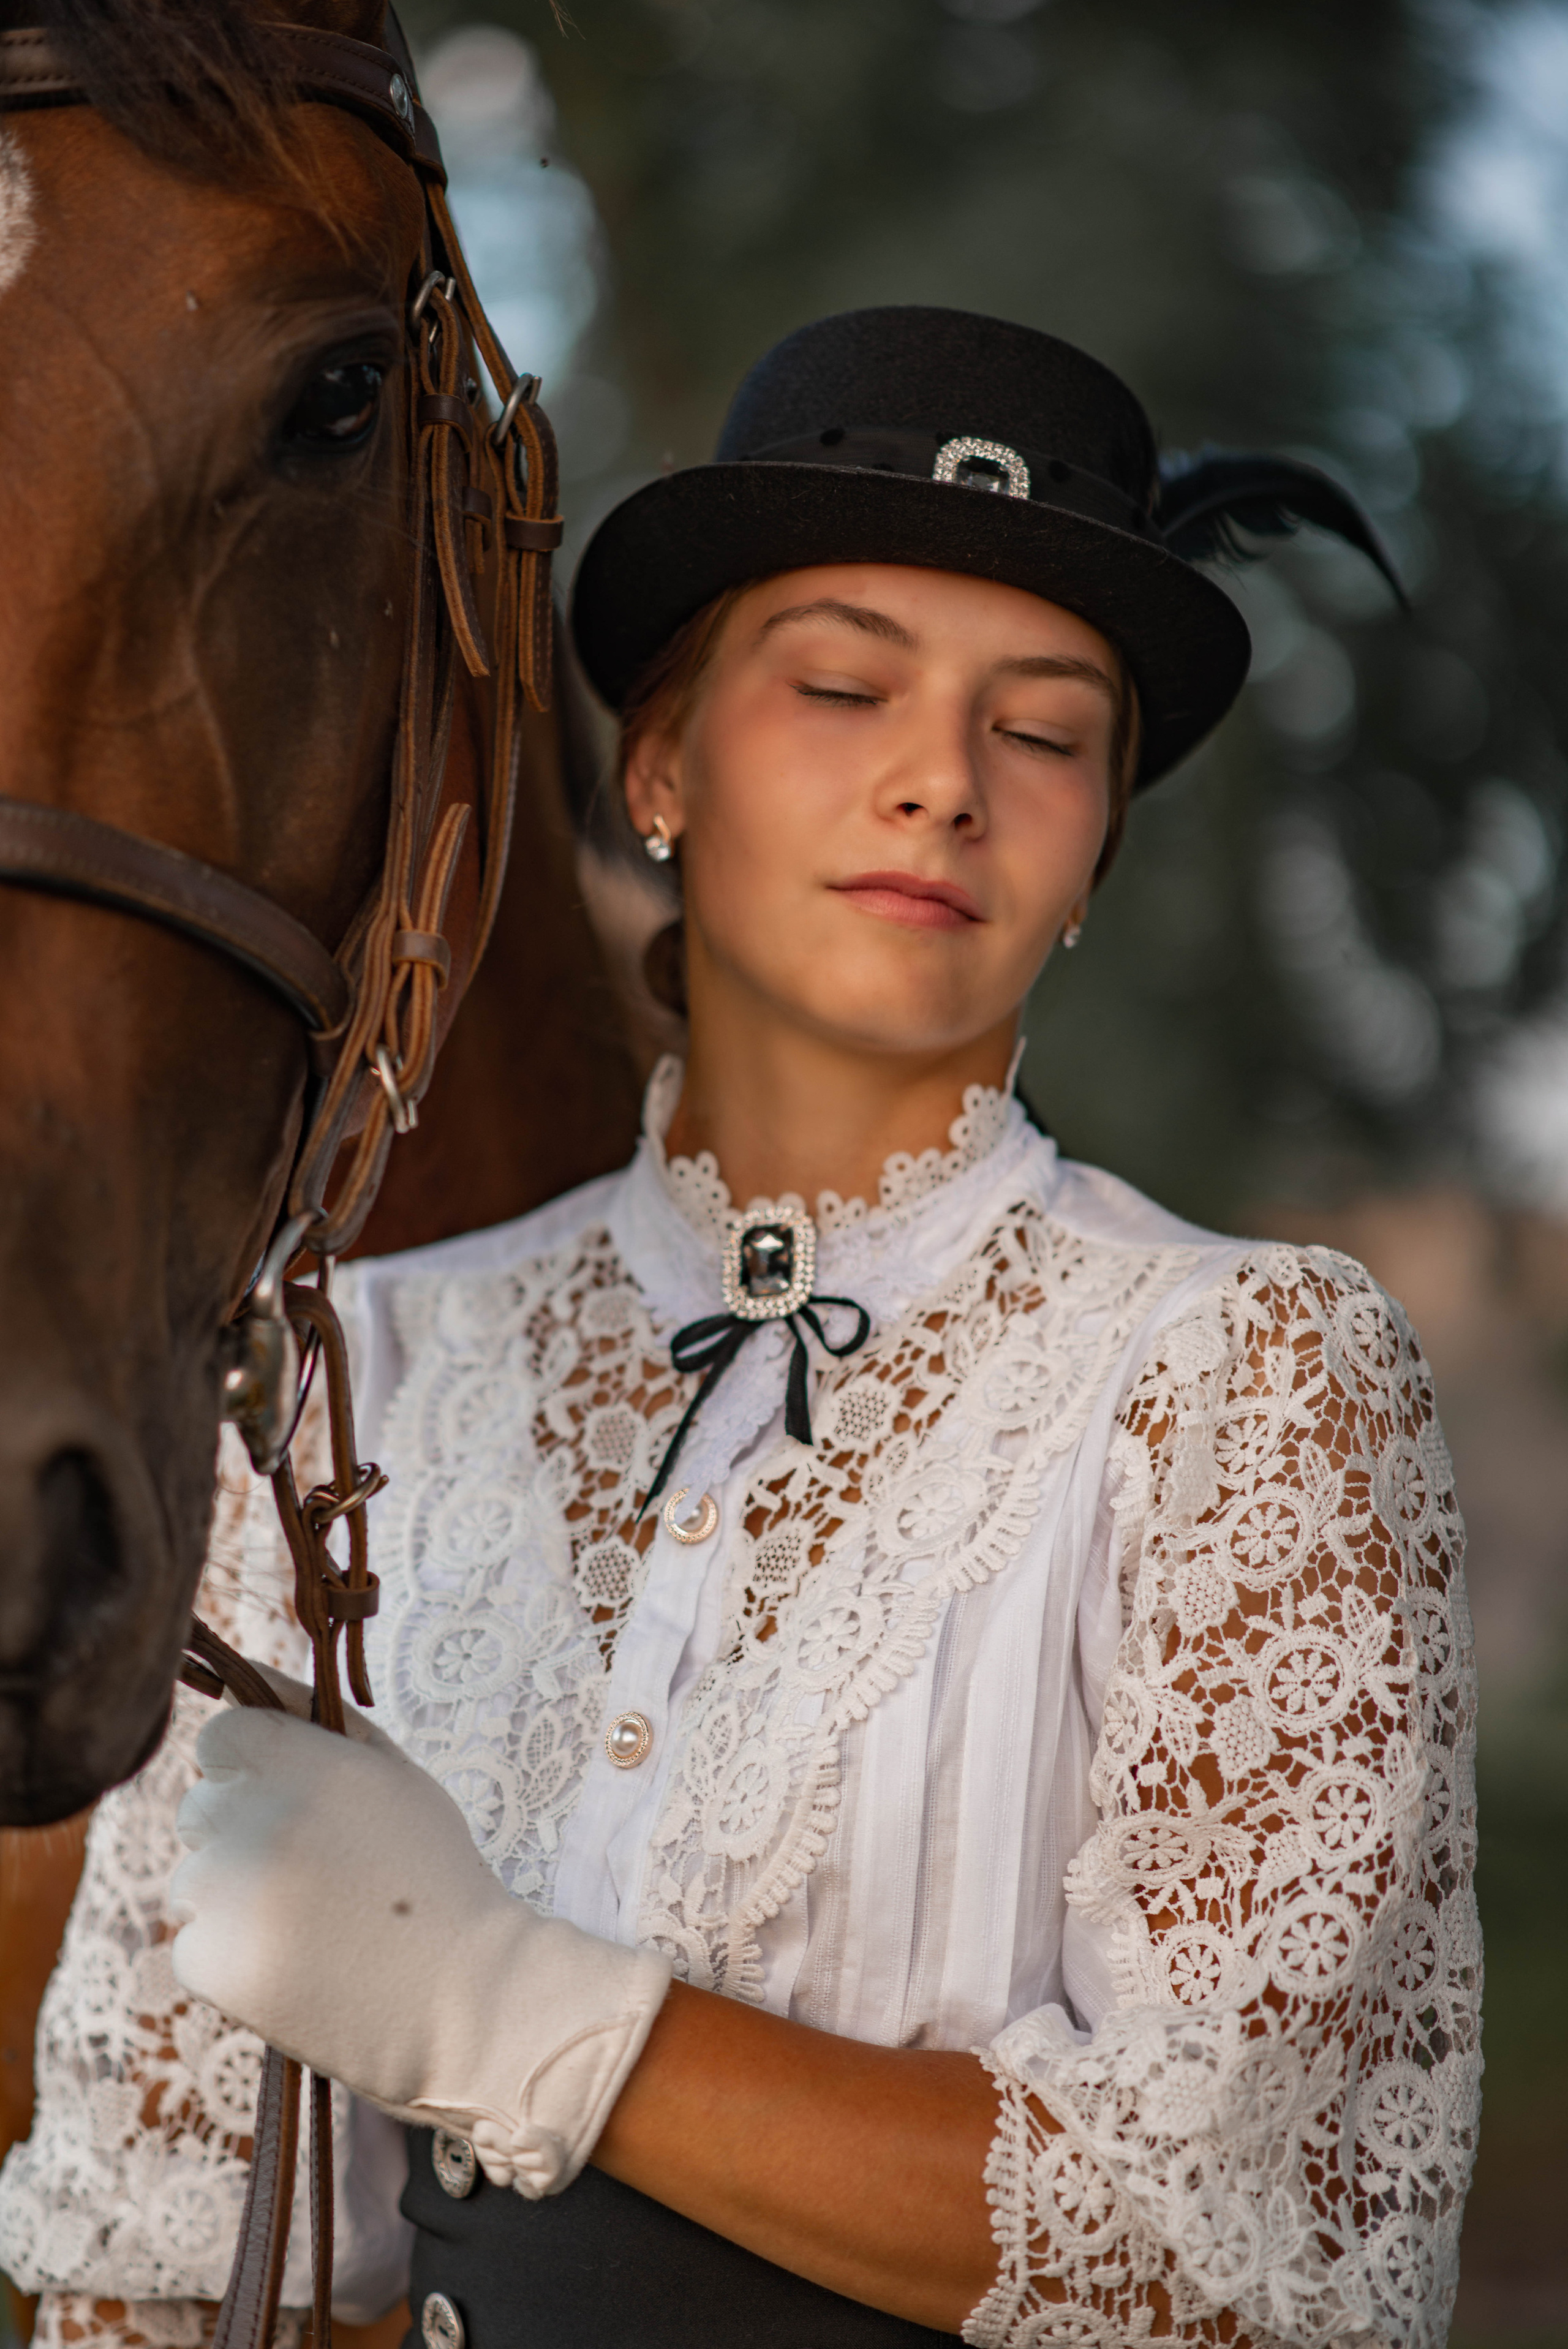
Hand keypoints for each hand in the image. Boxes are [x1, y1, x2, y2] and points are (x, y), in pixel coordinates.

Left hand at [171, 1708, 670, 2196]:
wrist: (466, 1994)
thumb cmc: (431, 1870)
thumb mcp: (389, 1771)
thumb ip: (310, 1714)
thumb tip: (238, 1671)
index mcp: (293, 1762)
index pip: (218, 1741)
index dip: (254, 1772)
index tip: (295, 1805)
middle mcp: (248, 1818)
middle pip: (200, 1810)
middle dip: (243, 1834)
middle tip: (316, 1875)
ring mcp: (222, 1894)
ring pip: (193, 1880)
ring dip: (236, 1898)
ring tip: (313, 1925)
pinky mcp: (209, 1963)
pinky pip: (194, 1945)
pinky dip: (235, 1957)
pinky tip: (297, 1966)